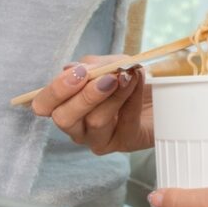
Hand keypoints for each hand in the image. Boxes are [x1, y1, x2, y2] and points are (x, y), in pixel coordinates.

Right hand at [31, 56, 153, 153]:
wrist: (164, 89)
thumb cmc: (131, 77)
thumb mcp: (113, 63)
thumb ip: (94, 66)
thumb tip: (71, 69)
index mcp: (65, 104)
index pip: (43, 105)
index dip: (56, 90)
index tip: (79, 72)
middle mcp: (77, 126)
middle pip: (63, 119)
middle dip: (85, 96)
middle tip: (107, 79)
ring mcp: (99, 138)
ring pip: (95, 122)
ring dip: (114, 96)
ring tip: (128, 77)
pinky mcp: (124, 143)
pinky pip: (124, 124)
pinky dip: (132, 100)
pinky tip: (138, 84)